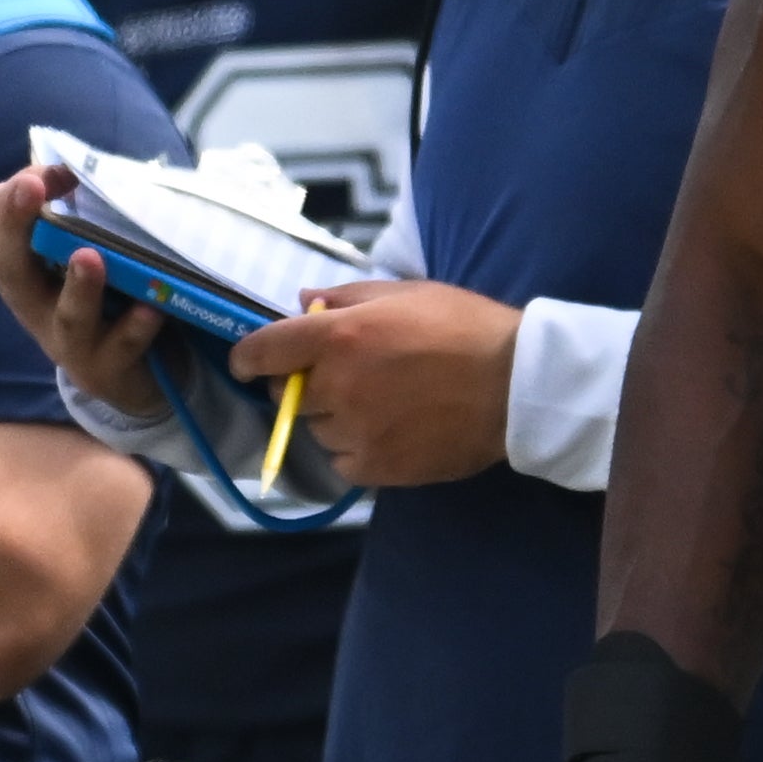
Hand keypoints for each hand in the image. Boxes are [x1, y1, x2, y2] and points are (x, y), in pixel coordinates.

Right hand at [0, 165, 166, 418]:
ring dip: (78, 287)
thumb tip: (88, 162)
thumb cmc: (103, 295)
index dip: (12, 197)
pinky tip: (151, 307)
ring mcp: (71, 343)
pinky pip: (121, 348)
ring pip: (68, 318)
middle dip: (16, 225)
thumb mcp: (82, 248)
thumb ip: (81, 210)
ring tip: (89, 256)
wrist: (127, 374)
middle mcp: (36, 306)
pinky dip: (135, 327)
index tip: (39, 170)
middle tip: (29, 186)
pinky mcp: (108, 370)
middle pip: (10, 270)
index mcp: (23, 269)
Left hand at [226, 278, 517, 486]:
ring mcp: (355, 431)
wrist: (515, 385)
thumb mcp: (402, 293)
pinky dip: (351, 448)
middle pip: (285, 393)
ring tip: (375, 402)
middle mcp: (336, 387)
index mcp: (337, 338)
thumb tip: (300, 301)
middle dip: (298, 383)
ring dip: (329, 417)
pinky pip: (341, 461)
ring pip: (314, 429)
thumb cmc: (461, 327)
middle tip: (336, 374)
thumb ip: (343, 297)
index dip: (246, 357)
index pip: (262, 351)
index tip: (247, 362)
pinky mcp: (377, 468)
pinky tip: (384, 430)